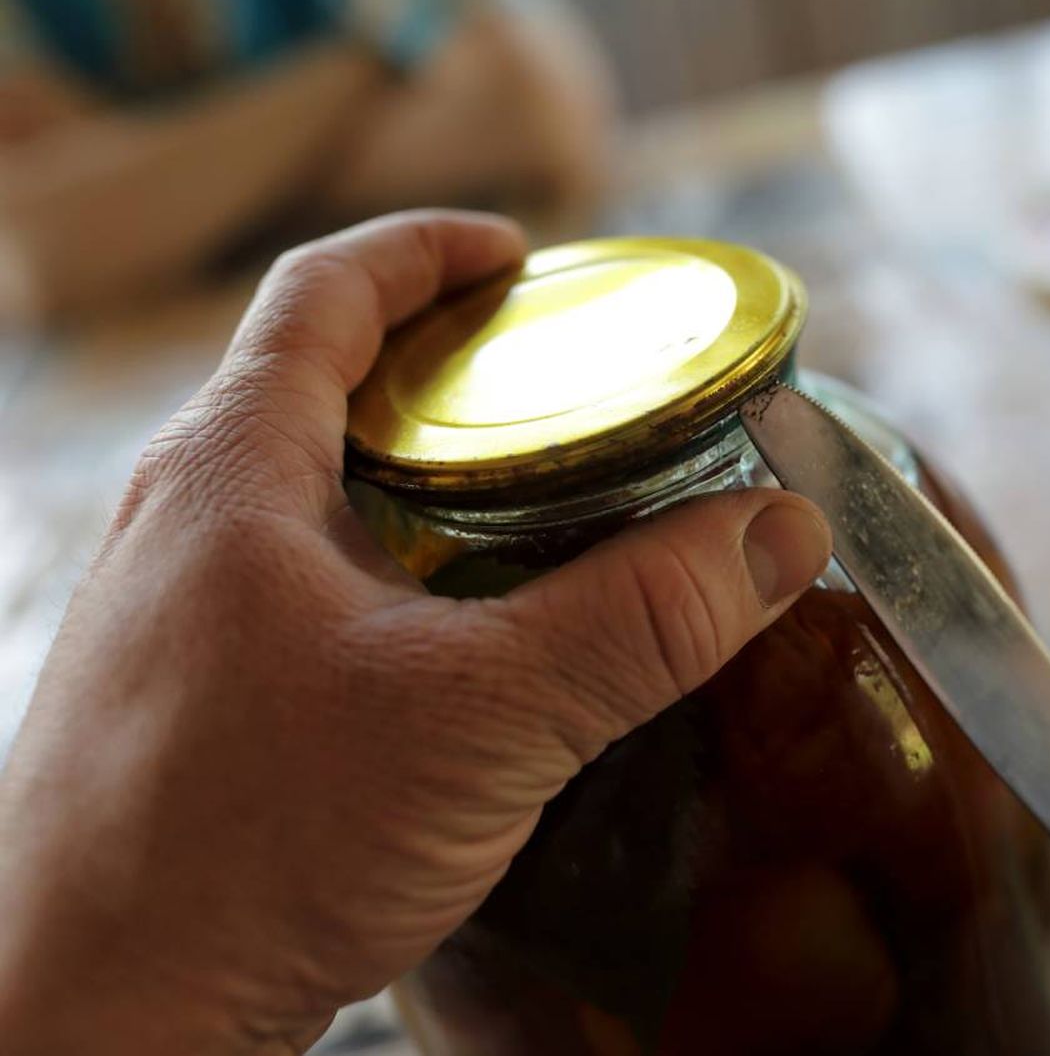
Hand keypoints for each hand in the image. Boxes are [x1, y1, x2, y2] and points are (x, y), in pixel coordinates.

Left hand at [0, 211, 832, 1054]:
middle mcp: (186, 523)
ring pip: (316, 495)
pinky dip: (397, 575)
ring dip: (424, 481)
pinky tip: (468, 648)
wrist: (91, 1025)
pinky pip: (306, 588)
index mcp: (230, 470)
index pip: (325, 291)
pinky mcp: (195, 699)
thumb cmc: (237, 852)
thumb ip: (637, 619)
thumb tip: (777, 533)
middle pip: (324, 385)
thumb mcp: (476, 718)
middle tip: (562, 392)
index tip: (523, 256)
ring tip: (537, 514)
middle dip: (449, 371)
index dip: (431, 252)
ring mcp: (180, 614)